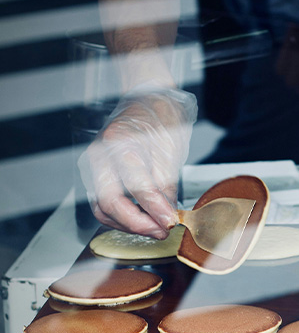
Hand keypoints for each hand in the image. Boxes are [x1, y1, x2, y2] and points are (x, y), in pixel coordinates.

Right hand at [78, 87, 196, 238]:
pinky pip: (102, 203)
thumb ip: (167, 186)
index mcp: (121, 143)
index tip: (170, 222)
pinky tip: (141, 220)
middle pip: (110, 202)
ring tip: (154, 229)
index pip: (136, 186)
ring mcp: (93, 165)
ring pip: (101, 207)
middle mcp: (100, 154)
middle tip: (161, 230)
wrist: (146, 101)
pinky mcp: (94, 174)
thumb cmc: (159, 120)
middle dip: (137, 223)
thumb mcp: (170, 151)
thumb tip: (168, 216)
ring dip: (127, 224)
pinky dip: (120, 217)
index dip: (154, 209)